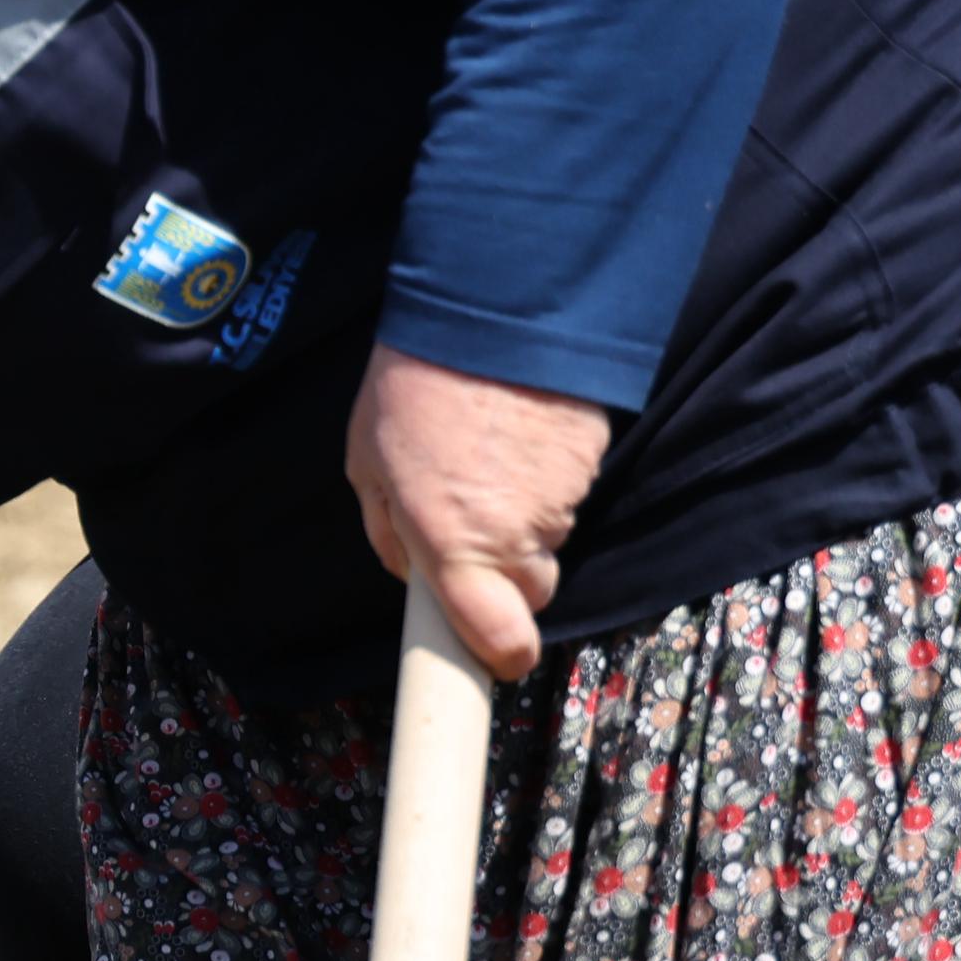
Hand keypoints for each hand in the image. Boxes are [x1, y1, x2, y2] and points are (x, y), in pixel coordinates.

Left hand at [344, 346, 612, 681]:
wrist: (489, 307)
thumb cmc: (413, 386)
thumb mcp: (366, 462)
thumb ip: (388, 530)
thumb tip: (410, 572)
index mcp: (453, 543)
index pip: (500, 637)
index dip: (500, 652)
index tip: (495, 653)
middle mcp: (516, 533)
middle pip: (529, 587)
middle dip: (505, 569)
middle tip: (471, 514)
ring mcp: (563, 496)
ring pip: (550, 536)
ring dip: (525, 513)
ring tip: (489, 455)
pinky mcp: (594, 458)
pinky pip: (571, 489)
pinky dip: (549, 473)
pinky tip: (519, 432)